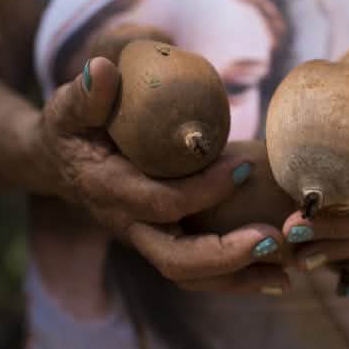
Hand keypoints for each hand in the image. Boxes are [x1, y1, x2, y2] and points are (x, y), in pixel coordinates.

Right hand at [32, 57, 289, 294]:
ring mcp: (147, 238)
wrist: (59, 163)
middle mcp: (129, 224)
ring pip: (191, 275)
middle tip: (274, 237)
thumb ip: (86, 94)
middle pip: (176, 259)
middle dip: (226, 255)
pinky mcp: (164, 239)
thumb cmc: (71, 129)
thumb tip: (104, 71)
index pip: (160, 201)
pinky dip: (237, 275)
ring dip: (239, 278)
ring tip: (288, 271)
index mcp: (110, 191)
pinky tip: (277, 271)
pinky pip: (199, 270)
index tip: (246, 166)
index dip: (204, 190)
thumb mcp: (70, 107)